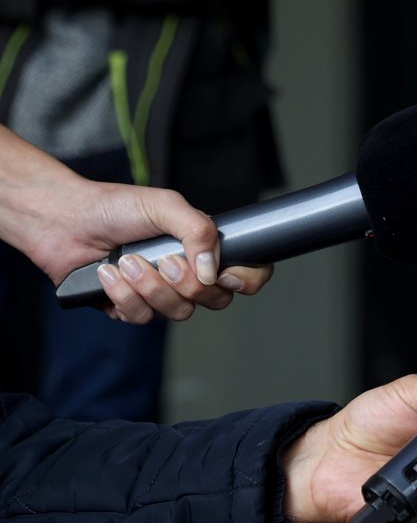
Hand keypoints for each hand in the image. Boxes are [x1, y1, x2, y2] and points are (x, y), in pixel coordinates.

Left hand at [0, 126, 269, 321]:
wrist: (62, 220)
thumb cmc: (113, 207)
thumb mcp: (165, 205)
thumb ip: (199, 231)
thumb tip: (212, 269)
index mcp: (204, 248)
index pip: (247, 273)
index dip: (246, 280)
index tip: (224, 274)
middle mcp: (187, 273)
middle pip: (215, 300)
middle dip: (186, 282)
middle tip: (164, 259)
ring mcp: (160, 292)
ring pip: (179, 312)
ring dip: (150, 286)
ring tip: (127, 261)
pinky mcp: (130, 307)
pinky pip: (142, 318)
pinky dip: (122, 295)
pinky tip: (108, 273)